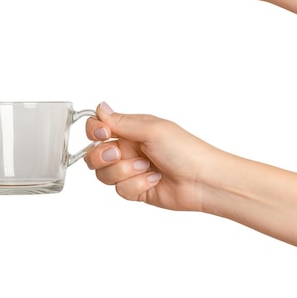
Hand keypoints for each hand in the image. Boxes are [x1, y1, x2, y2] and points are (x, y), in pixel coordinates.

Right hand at [85, 102, 227, 211]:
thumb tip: (100, 107)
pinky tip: (154, 180)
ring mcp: (131, 170)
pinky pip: (120, 190)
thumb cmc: (185, 150)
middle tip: (120, 154)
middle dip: (103, 156)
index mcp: (132, 129)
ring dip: (125, 172)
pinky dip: (137, 186)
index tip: (103, 134)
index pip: (99, 127)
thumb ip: (122, 122)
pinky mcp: (136, 189)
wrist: (202, 181)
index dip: (94, 132)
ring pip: (104, 174)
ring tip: (146, 168)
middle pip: (94, 154)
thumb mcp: (152, 130)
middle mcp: (129, 148)